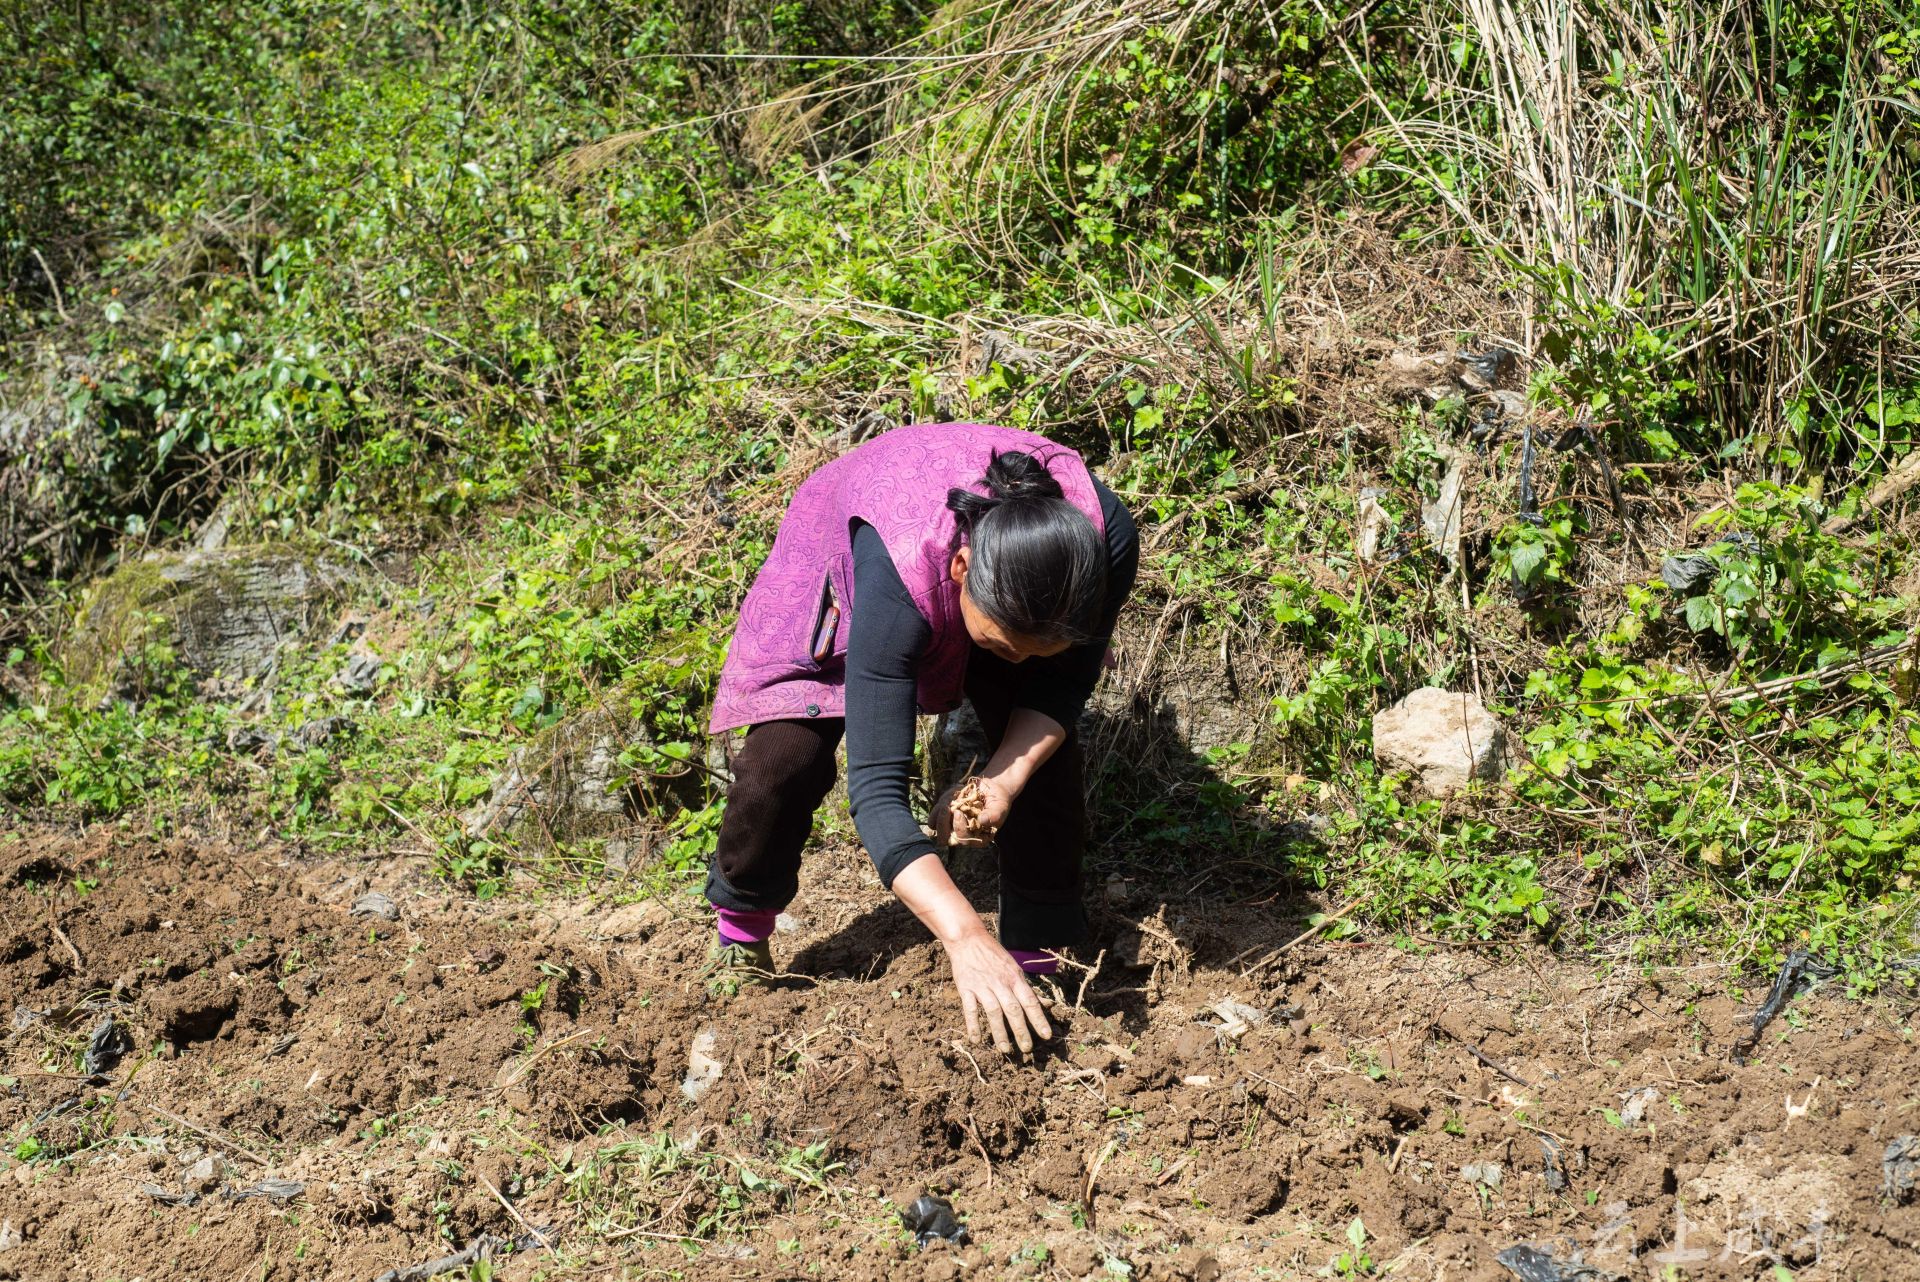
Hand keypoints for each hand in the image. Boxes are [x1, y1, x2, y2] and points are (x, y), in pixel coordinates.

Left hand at [932, 776, 1012, 846]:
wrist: (991, 789)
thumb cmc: (999, 800)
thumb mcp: (1000, 807)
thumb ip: (994, 815)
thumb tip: (982, 821)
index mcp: (978, 839)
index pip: (963, 840)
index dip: (958, 828)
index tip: (959, 812)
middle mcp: (964, 835)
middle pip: (944, 839)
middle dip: (942, 823)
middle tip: (947, 807)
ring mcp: (953, 826)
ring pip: (936, 826)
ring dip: (940, 811)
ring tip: (951, 797)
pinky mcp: (946, 816)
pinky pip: (934, 814)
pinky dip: (940, 803)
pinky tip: (952, 794)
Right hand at [942, 928, 1052, 1055]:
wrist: (968, 939)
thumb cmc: (994, 955)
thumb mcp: (1014, 968)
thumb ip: (1027, 988)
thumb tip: (1047, 1004)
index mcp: (1015, 978)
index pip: (1030, 1001)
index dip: (1039, 1019)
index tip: (1046, 1036)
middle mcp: (1000, 983)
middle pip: (1013, 1010)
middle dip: (1021, 1030)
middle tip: (1027, 1049)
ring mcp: (982, 986)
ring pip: (994, 1012)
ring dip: (999, 1032)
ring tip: (1005, 1049)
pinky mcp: (966, 988)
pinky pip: (970, 1009)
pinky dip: (973, 1025)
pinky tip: (976, 1040)